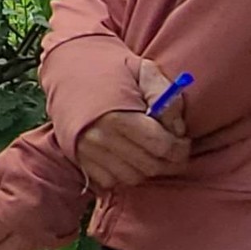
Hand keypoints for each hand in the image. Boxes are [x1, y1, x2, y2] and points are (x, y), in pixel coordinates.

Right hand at [72, 56, 190, 191]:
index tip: (183, 140)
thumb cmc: (110, 68)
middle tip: (174, 149)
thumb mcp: (141, 69)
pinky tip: (129, 156)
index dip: (180, 148)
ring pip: (132, 178)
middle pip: (150, 166)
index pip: (162, 147)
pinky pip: (112, 181)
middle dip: (169, 161)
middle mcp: (101, 139)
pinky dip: (125, 173)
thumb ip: (164, 93)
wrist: (67, 68)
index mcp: (119, 116)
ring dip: (147, 169)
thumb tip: (177, 128)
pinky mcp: (79, 160)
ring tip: (151, 152)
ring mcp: (88, 152)